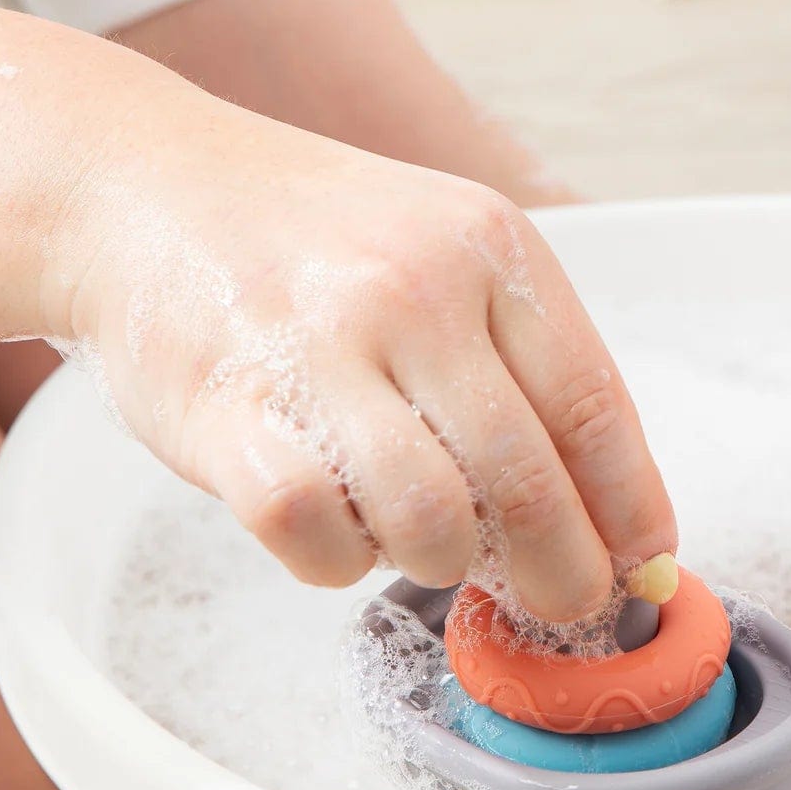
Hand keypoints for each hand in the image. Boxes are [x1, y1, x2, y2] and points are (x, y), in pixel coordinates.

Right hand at [55, 83, 675, 624]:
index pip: (593, 404)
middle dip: (562, 570)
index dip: (630, 504)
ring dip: (441, 562)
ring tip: (425, 543)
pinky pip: (316, 534)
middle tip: (563, 603)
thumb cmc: (318, 241)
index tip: (645, 561)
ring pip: (429, 520)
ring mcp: (315, 347)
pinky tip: (339, 532)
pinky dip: (341, 562)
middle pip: (527, 479)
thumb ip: (526, 362)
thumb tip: (616, 515)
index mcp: (486, 247)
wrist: (144, 186)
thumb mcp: (445, 249)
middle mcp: (411, 290)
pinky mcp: (223, 410)